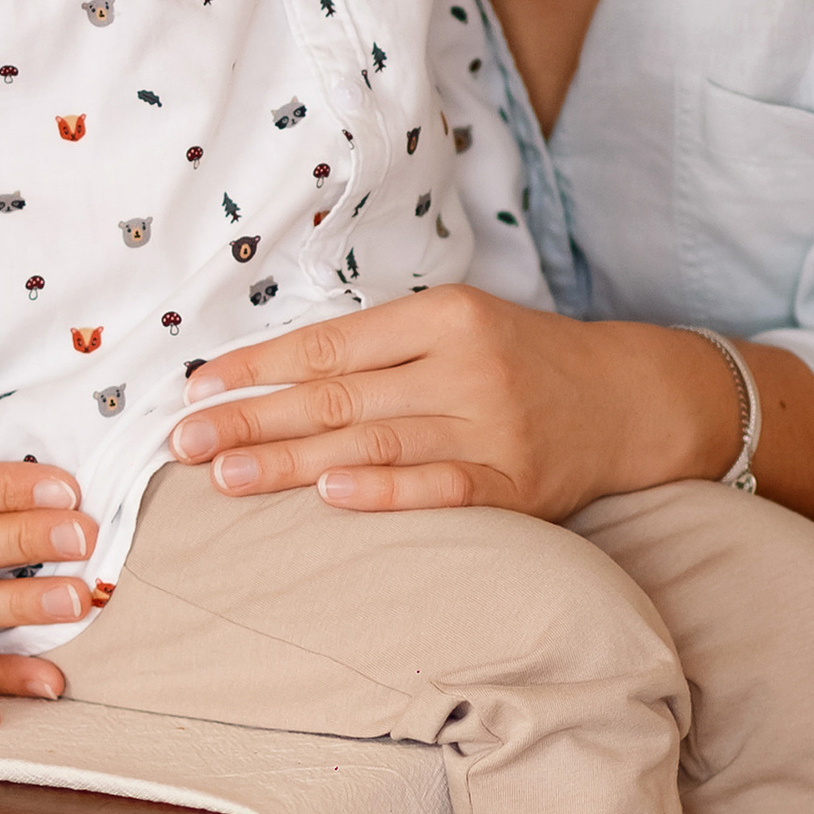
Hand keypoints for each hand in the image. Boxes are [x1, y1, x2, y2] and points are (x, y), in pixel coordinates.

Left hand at [167, 287, 730, 518]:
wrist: (628, 400)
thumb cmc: (521, 363)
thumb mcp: (458, 327)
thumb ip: (379, 351)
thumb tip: (269, 380)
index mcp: (444, 317)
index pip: (331, 343)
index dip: (258, 365)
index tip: (196, 386)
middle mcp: (466, 367)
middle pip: (339, 395)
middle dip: (254, 419)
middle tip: (185, 442)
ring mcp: (493, 427)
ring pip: (375, 443)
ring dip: (294, 462)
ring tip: (228, 476)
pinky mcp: (518, 485)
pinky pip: (442, 488)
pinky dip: (385, 493)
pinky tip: (332, 496)